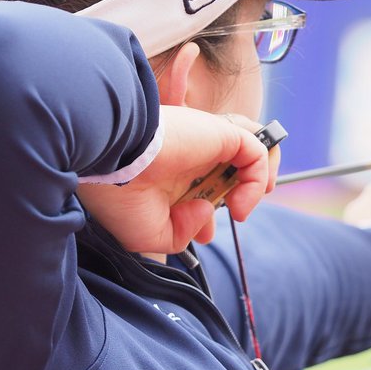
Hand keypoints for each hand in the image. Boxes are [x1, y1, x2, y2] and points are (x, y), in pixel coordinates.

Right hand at [79, 107, 274, 254]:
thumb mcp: (149, 234)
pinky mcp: (220, 135)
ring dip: (257, 179)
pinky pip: (256, 151)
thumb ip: (180, 233)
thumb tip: (205, 211)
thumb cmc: (119, 198)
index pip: (198, 185)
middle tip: (229, 216)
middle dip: (234, 196)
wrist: (112, 163)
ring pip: (250, 150)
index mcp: (166, 174)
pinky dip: (257, 179)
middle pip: (226, 168)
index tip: (203, 234)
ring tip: (247, 203)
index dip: (208, 212)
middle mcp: (188, 156)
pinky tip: (239, 205)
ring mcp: (205, 144)